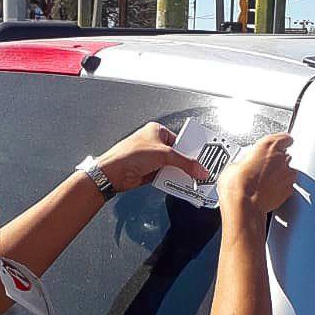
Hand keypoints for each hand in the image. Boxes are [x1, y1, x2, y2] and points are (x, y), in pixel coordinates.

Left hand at [96, 122, 211, 192]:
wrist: (113, 172)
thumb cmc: (130, 155)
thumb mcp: (164, 155)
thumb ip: (185, 163)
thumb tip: (199, 169)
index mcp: (157, 131)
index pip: (180, 140)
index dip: (191, 149)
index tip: (202, 158)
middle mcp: (154, 143)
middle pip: (177, 154)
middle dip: (186, 163)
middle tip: (199, 170)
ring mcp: (151, 158)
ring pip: (172, 166)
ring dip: (179, 173)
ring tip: (192, 178)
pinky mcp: (149, 172)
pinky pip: (165, 175)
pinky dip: (172, 179)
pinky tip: (179, 184)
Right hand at [219, 133, 294, 217]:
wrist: (243, 205)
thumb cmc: (237, 185)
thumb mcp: (233, 165)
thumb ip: (244, 161)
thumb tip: (240, 166)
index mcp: (268, 145)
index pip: (284, 137)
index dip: (281, 141)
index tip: (278, 144)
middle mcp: (281, 158)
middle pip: (285, 155)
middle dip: (276, 161)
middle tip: (262, 168)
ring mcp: (287, 175)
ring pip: (288, 171)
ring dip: (279, 175)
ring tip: (264, 182)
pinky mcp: (288, 191)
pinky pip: (287, 186)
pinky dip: (280, 188)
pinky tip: (268, 192)